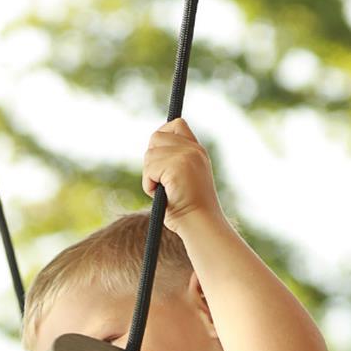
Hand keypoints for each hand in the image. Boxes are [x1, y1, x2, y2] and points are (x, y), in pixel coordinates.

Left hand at [142, 117, 222, 232]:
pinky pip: (149, 170)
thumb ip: (175, 160)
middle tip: (162, 180)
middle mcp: (193, 150)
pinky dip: (149, 186)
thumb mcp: (186, 179)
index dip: (163, 135)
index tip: (160, 156)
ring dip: (151, 176)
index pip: (177, 124)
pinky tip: (164, 196)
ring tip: (166, 192)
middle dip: (152, 159)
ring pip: (149, 155)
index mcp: (198, 152)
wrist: (201, 226)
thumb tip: (153, 148)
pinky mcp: (175, 167)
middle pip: (156, 137)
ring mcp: (185, 157)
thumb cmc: (191, 210)